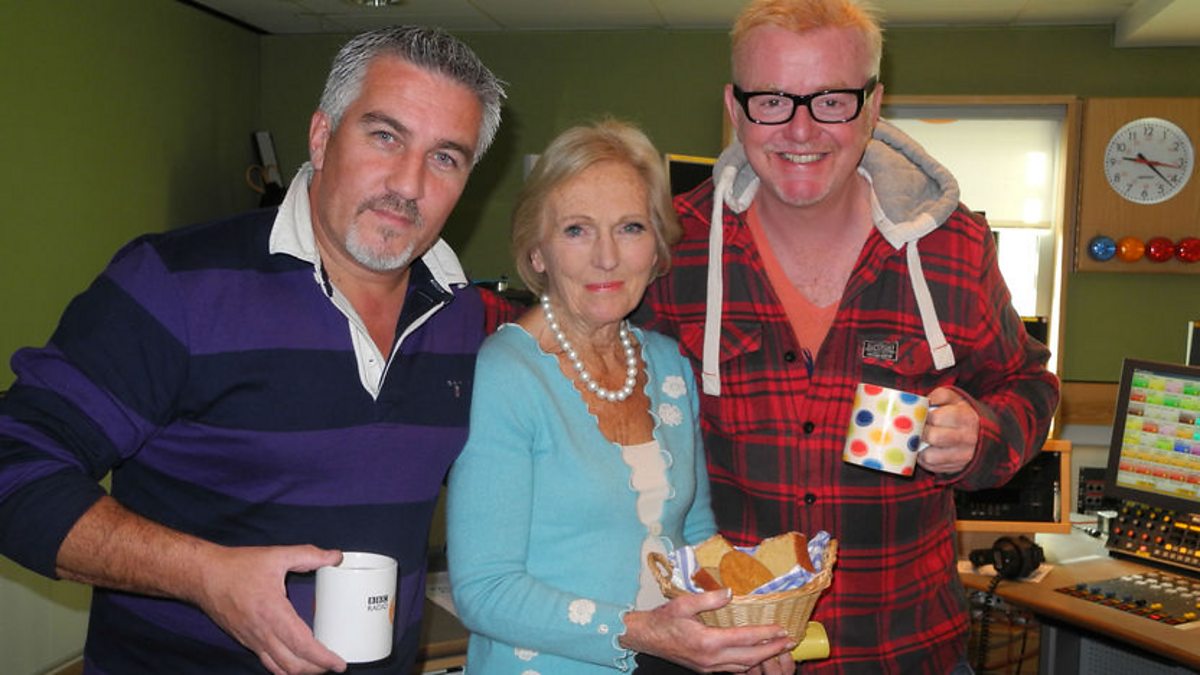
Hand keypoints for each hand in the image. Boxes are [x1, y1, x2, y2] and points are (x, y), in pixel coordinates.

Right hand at [191, 544, 346, 674]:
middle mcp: (262, 633)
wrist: (202, 576)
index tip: (340, 664)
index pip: (303, 645)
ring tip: (318, 666)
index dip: (323, 658)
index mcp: (273, 613)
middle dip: (317, 669)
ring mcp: (252, 640)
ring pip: (280, 668)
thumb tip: (335, 556)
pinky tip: (294, 662)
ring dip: (301, 672)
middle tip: (334, 664)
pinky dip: (284, 668)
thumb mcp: (276, 555)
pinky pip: (267, 662)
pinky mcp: (245, 641)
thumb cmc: (237, 566)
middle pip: (294, 665)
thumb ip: (308, 555)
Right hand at [620, 589, 796, 672]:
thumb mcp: (684, 603)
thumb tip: (730, 593)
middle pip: (750, 657)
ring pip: (743, 667)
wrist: (645, 637)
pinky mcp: (705, 669)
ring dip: (762, 659)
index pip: (745, 638)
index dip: (767, 634)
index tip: (783, 629)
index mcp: (708, 641)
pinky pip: (732, 670)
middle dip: (772, 650)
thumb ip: (709, 598)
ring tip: (778, 649)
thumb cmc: (663, 619)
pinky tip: (755, 657)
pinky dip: (748, 664)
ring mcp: (708, 667)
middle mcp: (711, 658)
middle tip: (790, 641)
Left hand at [916, 387, 979, 474]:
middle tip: (916, 429)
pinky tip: (925, 450)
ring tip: (919, 441)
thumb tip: (925, 401)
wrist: (982, 435)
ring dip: (919, 449)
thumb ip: (940, 395)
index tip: (920, 416)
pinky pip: (931, 466)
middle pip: (933, 437)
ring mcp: (963, 456)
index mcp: (967, 417)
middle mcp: (968, 438)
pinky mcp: (956, 468)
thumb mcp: (955, 399)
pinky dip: (923, 459)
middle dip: (920, 432)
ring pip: (930, 456)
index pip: (936, 418)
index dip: (923, 417)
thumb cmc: (961, 414)